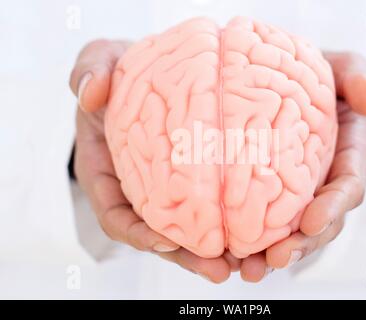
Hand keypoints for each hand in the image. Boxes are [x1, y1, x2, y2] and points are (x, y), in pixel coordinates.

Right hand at [69, 39, 239, 282]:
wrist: (150, 74)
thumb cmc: (120, 73)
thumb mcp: (100, 60)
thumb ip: (91, 70)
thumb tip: (90, 93)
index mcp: (107, 172)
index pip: (116, 215)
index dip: (137, 233)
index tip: (164, 242)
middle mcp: (139, 189)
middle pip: (160, 234)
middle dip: (187, 255)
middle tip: (219, 269)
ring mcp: (168, 188)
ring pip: (190, 229)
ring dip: (214, 250)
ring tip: (247, 264)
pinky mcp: (197, 179)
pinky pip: (212, 206)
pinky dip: (230, 222)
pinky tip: (258, 232)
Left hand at [238, 52, 365, 281]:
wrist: (279, 76)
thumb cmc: (314, 71)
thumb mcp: (341, 65)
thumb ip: (358, 76)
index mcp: (347, 154)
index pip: (348, 187)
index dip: (333, 207)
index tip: (310, 222)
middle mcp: (323, 181)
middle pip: (320, 222)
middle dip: (302, 244)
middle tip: (276, 258)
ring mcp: (297, 191)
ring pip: (291, 231)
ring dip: (273, 253)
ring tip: (249, 269)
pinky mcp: (269, 193)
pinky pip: (263, 221)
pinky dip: (250, 240)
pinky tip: (229, 254)